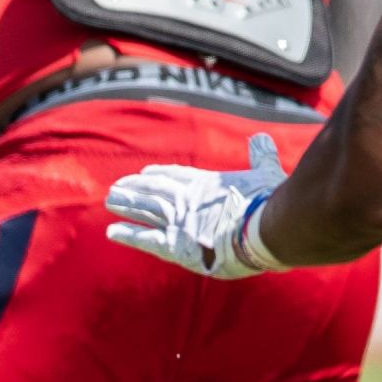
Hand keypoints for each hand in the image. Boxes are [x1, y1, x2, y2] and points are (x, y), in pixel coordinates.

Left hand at [104, 133, 289, 278]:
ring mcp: (178, 221)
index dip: (159, 174)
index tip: (144, 173)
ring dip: (127, 205)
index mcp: (206, 183)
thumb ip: (262, 156)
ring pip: (145, 210)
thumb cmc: (271, 204)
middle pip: (154, 191)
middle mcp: (187, 200)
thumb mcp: (267, 174)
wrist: (264, 231)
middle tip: (116, 186)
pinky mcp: (174, 244)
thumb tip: (261, 137)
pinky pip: (144, 238)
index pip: (176, 176)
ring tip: (110, 201)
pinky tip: (111, 231)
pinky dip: (127, 234)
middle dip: (135, 188)